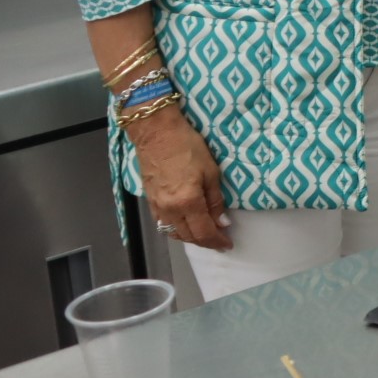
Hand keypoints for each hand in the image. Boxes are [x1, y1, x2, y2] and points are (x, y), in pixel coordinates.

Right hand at [128, 107, 230, 249]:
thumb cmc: (187, 147)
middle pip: (188, 236)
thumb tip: (222, 222)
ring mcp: (157, 207)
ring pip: (174, 233)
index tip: (227, 244)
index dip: (217, 241)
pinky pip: (163, 224)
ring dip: (190, 237)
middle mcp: (170, 210)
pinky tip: (186, 225)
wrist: (156, 133)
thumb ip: (216, 200)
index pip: (204, 232)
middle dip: (205, 242)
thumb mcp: (211, 171)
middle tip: (219, 240)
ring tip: (204, 233)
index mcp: (188, 202)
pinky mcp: (149, 201)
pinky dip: (176, 229)